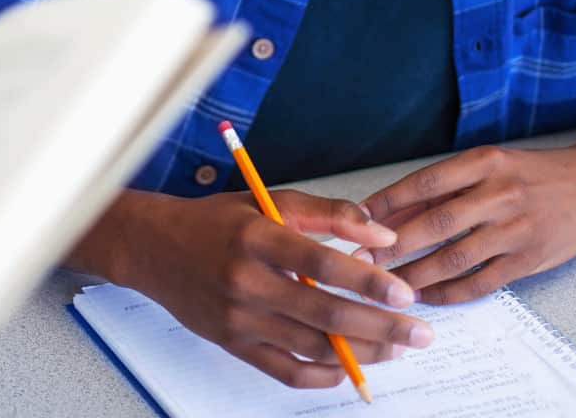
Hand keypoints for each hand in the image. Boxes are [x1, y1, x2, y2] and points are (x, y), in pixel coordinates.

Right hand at [102, 189, 434, 387]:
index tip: (404, 292)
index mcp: (260, 237)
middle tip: (419, 333)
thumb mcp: (271, 199)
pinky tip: (348, 368)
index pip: (322, 264)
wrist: (156, 248)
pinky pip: (284, 371)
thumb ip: (329, 212)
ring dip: (360, 353)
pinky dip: (320, 376)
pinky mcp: (233, 345)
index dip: (367, 280)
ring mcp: (240, 319)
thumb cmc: (221, 220)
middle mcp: (248, 282)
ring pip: (311, 347)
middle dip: (380, 328)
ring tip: (396, 350)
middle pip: (324, 313)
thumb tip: (381, 233)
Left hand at [359, 144, 575, 305]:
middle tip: (363, 260)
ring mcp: (516, 228)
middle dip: (395, 244)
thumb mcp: (494, 164)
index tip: (358, 218)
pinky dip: (451, 292)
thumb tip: (395, 209)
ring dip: (417, 273)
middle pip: (436, 222)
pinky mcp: (530, 259)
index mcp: (485, 162)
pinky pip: (482, 281)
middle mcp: (500, 192)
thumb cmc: (535, 173)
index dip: (388, 202)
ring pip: (455, 257)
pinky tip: (430, 295)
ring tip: (390, 285)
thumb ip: (449, 185)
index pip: (425, 182)